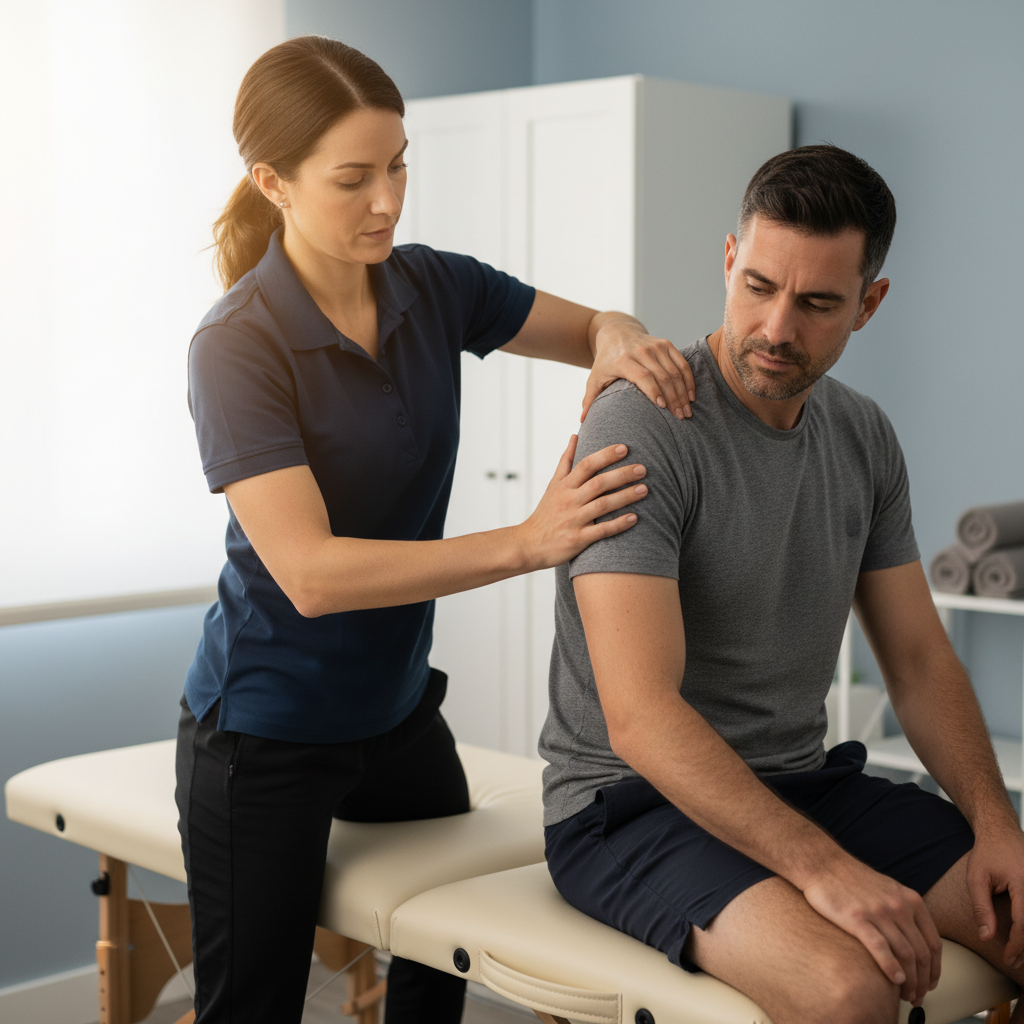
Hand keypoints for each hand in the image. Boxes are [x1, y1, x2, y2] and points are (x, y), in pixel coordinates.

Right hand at [512, 437, 646, 570]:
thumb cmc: (545, 514)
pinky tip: (635, 518)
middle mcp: (569, 500)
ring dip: (625, 496)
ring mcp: (574, 520)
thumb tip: (575, 436)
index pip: (586, 465)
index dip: (605, 455)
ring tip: (644, 490)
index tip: (624, 448)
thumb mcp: (552, 485)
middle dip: (622, 474)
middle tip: (643, 469)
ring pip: (603, 505)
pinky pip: (602, 530)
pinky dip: (618, 524)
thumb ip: (566, 461)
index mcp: (565, 486)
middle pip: (598, 483)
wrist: (529, 545)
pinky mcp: (578, 539)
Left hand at [583, 319, 694, 421]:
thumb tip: (582, 421)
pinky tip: (691, 396)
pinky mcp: (666, 344)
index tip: (663, 407)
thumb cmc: (605, 361)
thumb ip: (589, 399)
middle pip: (662, 376)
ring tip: (687, 411)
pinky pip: (681, 363)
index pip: (643, 375)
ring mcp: (655, 346)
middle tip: (680, 417)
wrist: (617, 333)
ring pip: (674, 371)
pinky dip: (688, 379)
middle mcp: (641, 351)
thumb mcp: (595, 378)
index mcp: (623, 360)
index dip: (654, 391)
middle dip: (673, 398)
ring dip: (683, 392)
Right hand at [802, 856, 941, 1005]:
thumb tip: (914, 942)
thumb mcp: (889, 890)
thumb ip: (905, 912)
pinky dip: (891, 967)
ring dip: (909, 981)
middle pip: (921, 954)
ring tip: (906, 995)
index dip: (935, 970)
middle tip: (917, 997)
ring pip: (905, 955)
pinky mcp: (857, 918)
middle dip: (923, 981)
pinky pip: (881, 948)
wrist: (823, 864)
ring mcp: (878, 912)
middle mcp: (899, 906)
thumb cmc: (853, 879)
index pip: (934, 943)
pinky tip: (894, 980)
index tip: (929, 984)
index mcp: (910, 900)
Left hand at [966, 818, 1023, 967]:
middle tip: (1014, 962)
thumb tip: (986, 937)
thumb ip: (981, 908)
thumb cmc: (987, 853)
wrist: (1001, 831)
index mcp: (1022, 882)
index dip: (1017, 944)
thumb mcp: (976, 878)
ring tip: (1020, 955)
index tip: (1008, 958)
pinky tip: (1023, 937)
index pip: (1023, 922)